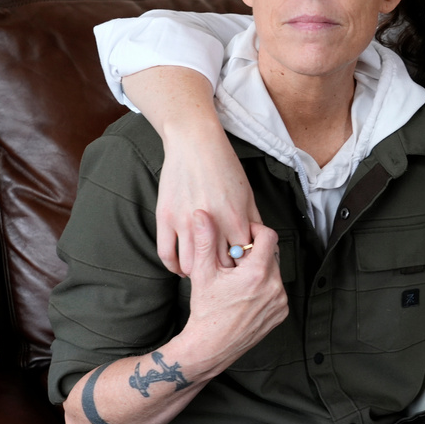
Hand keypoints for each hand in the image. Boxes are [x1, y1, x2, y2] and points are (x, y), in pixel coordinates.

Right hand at [155, 119, 261, 274]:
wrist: (194, 143)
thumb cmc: (224, 166)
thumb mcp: (247, 194)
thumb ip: (253, 221)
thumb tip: (259, 244)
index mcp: (235, 218)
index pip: (245, 258)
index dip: (246, 267)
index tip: (244, 272)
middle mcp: (211, 223)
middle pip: (220, 266)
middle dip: (225, 275)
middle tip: (225, 279)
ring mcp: (185, 222)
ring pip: (192, 265)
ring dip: (199, 274)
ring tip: (204, 276)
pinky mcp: (165, 218)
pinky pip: (166, 254)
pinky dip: (175, 267)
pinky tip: (182, 269)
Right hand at [181, 212, 286, 367]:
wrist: (210, 346)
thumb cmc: (206, 311)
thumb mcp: (202, 273)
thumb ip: (205, 240)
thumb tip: (201, 214)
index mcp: (257, 273)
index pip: (268, 235)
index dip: (255, 231)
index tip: (242, 236)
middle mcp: (274, 286)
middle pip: (271, 254)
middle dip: (254, 253)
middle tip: (235, 261)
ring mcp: (280, 301)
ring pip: (274, 271)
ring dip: (260, 269)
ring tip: (239, 279)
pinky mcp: (281, 313)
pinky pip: (277, 289)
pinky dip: (265, 287)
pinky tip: (246, 294)